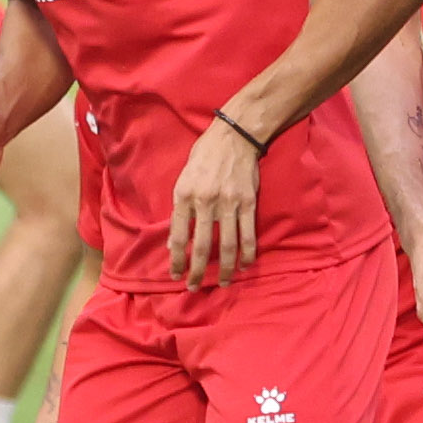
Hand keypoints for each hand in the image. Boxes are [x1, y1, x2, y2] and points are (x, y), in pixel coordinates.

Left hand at [168, 115, 264, 287]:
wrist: (235, 135)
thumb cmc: (205, 155)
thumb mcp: (183, 177)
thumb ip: (179, 207)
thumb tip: (174, 239)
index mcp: (184, 195)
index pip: (178, 235)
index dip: (176, 259)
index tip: (176, 274)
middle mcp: (205, 202)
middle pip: (202, 246)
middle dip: (198, 271)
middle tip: (195, 287)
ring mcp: (229, 203)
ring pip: (227, 245)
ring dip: (226, 269)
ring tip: (224, 283)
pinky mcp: (248, 203)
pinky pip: (248, 234)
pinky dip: (247, 253)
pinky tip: (246, 265)